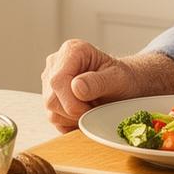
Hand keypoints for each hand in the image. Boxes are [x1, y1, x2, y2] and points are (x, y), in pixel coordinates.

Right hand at [41, 40, 173, 131]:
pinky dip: (71, 122)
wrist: (124, 87)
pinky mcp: (51, 97)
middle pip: (51, 99)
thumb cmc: (123, 79)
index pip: (57, 81)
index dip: (72, 102)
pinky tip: (85, 112)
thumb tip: (76, 87)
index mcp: (72, 51)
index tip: (92, 108)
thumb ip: (98, 82)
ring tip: (92, 108)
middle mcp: (56, 64)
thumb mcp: (118, 79)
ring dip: (74, 117)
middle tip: (96, 108)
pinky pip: (54, 118)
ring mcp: (50, 82)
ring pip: (51, 111)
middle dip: (75, 111)